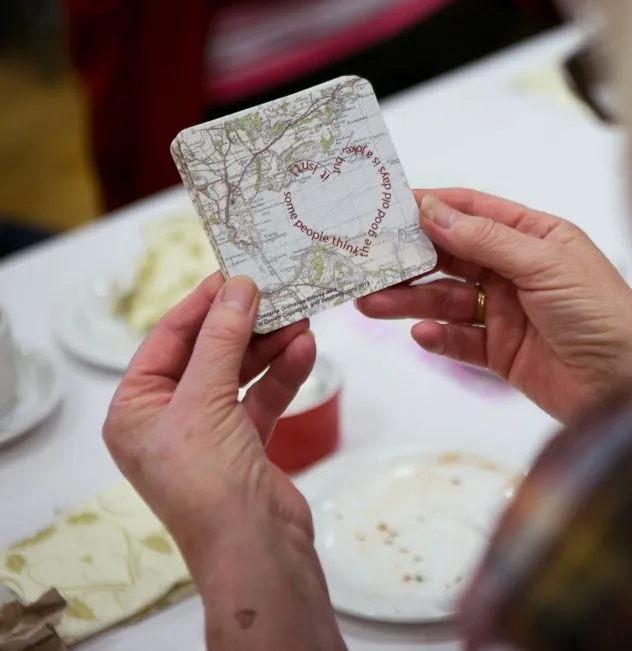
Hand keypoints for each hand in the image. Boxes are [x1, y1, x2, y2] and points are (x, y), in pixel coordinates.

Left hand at [103, 273, 315, 560]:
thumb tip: (238, 287)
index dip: (201, 305)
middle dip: (243, 325)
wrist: (255, 550)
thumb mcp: (205, 400)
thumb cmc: (209, 483)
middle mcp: (167, 421)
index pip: (166, 341)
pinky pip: (263, 398)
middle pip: (207, 354)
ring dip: (269, 346)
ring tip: (300, 316)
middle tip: (275, 291)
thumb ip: (222, 339)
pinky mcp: (246, 446)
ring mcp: (208, 435)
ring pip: (240, 374)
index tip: (234, 273)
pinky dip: (284, 375)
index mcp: (134, 411)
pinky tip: (305, 349)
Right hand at [357, 189, 631, 422]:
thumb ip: (487, 239)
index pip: (474, 212)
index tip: (387, 205)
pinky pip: (459, 341)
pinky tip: (420, 336)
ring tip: (373, 303)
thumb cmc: (603, 316)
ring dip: (411, 301)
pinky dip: (437, 338)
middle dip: (410, 259)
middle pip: (451, 256)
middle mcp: (518, 271)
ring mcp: (507, 313)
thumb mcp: (546, 266)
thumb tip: (434, 209)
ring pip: (447, 300)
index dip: (432, 206)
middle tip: (367, 262)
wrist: (630, 388)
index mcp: (536, 238)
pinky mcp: (502, 354)